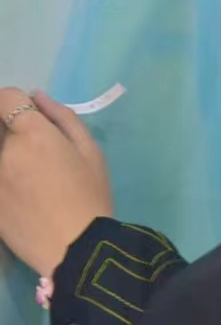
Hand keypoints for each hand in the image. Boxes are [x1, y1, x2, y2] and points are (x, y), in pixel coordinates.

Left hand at [0, 89, 112, 276]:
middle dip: (12, 132)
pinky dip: (7, 180)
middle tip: (34, 152)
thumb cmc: (90, 194)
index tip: (25, 114)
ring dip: (9, 158)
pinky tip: (21, 195)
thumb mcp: (90, 150)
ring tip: (29, 178)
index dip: (15, 102)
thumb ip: (62, 118)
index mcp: (33, 133)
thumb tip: (37, 97)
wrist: (73, 246)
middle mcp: (5, 152)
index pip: (5, 98)